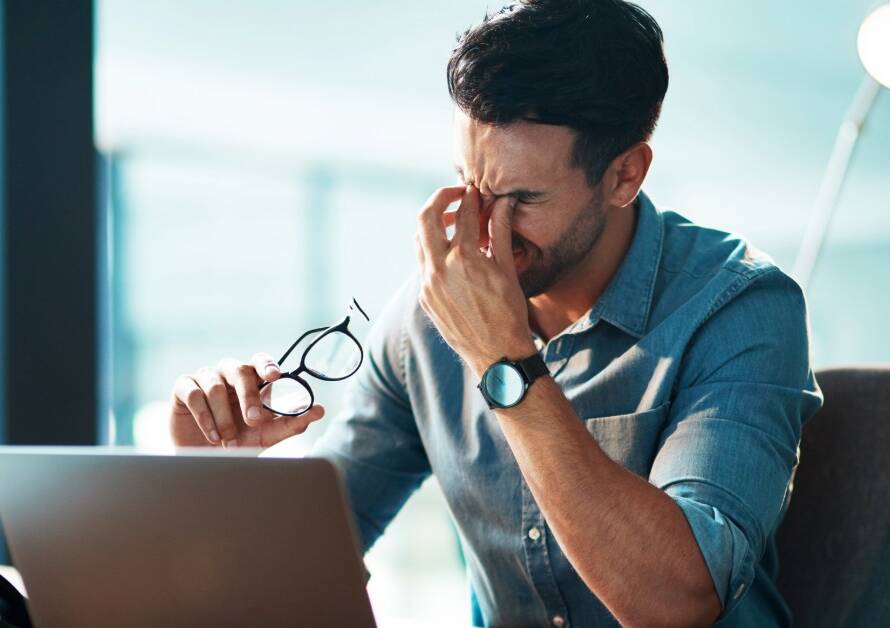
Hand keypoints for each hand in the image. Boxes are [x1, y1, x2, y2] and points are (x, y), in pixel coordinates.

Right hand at [169, 352, 324, 447]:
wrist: (206, 461)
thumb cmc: (240, 442)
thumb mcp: (268, 435)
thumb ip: (293, 422)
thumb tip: (320, 410)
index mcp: (252, 380)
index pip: (261, 361)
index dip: (267, 364)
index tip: (274, 375)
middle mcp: (229, 374)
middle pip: (240, 370)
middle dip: (249, 397)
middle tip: (255, 421)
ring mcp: (206, 378)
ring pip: (216, 386)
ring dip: (225, 417)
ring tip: (229, 441)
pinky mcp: (184, 388)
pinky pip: (194, 394)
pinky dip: (205, 417)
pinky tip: (213, 436)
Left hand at [415, 185, 536, 376]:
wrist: (497, 354)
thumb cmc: (509, 312)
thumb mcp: (507, 269)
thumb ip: (500, 232)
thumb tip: (503, 202)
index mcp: (464, 258)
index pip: (463, 214)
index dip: (470, 197)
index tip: (474, 190)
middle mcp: (439, 268)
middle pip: (426, 218)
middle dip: (439, 200)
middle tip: (455, 195)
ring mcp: (428, 284)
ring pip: (419, 241)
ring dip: (432, 226)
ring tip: (451, 223)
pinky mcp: (424, 298)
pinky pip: (422, 265)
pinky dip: (433, 251)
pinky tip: (449, 253)